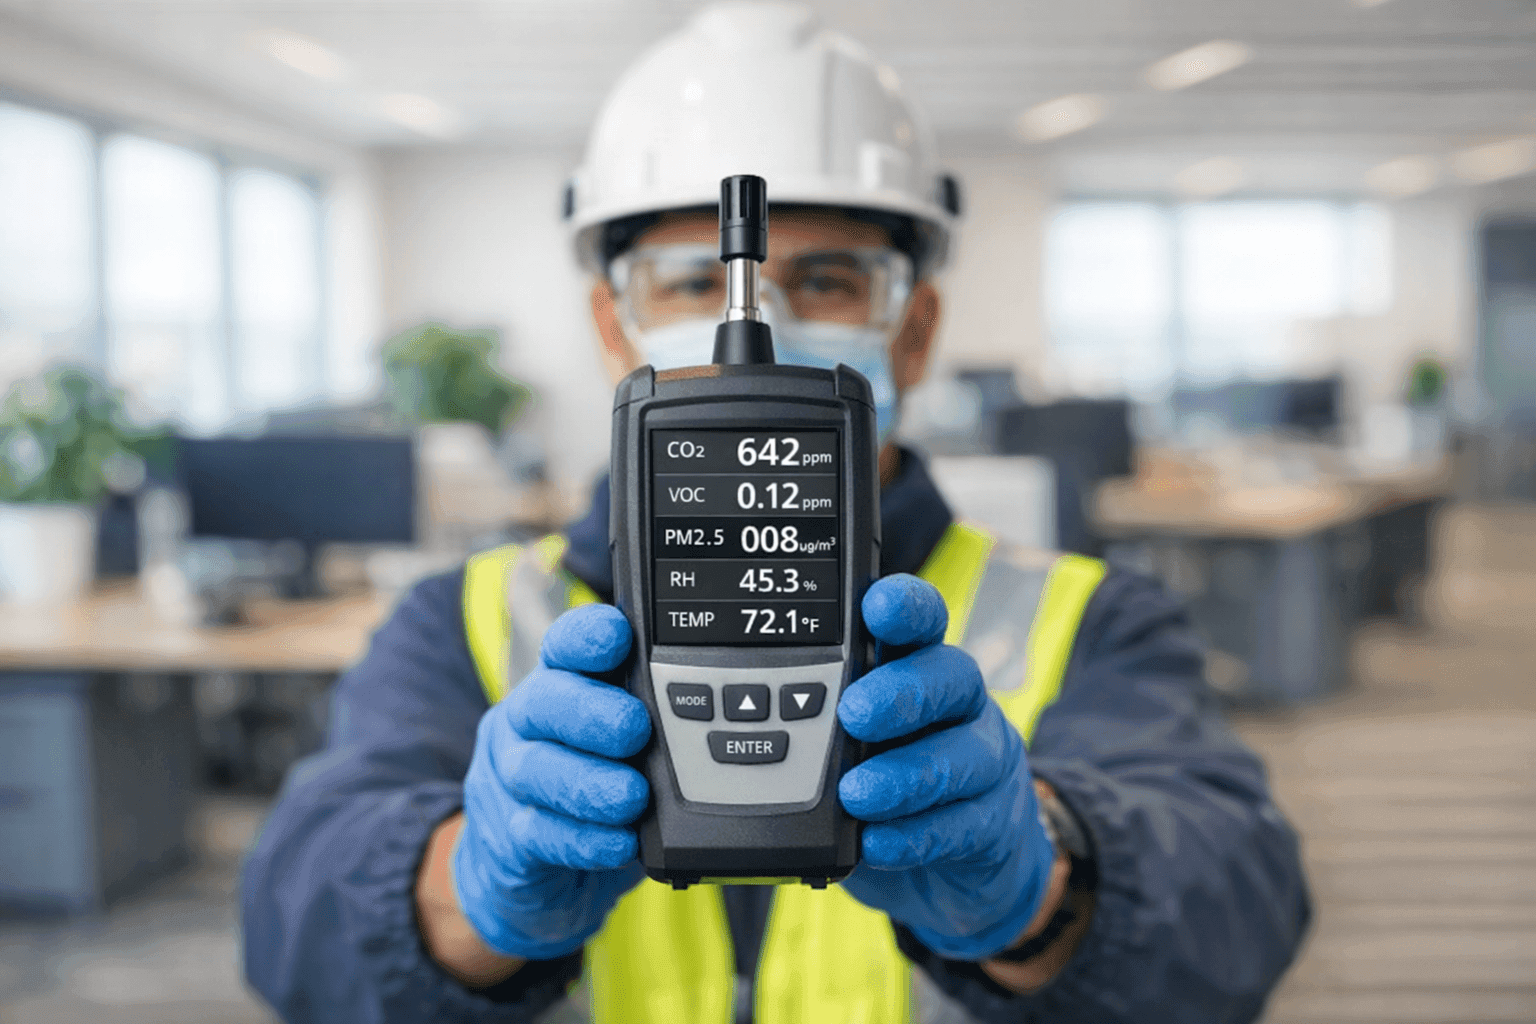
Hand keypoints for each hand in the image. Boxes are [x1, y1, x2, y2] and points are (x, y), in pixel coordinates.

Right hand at [452, 604, 650, 959]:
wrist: (545, 876)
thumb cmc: (600, 785)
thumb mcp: (631, 743)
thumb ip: (659, 716)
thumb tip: (717, 706)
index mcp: (561, 687)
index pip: (564, 647)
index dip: (586, 637)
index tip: (618, 637)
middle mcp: (529, 725)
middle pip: (541, 701)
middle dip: (590, 711)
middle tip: (635, 729)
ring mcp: (513, 782)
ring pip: (534, 769)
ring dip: (589, 783)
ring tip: (633, 797)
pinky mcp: (510, 840)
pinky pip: (538, 835)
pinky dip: (583, 840)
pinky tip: (618, 842)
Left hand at [837, 574, 1057, 960]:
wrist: (946, 867)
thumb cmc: (877, 778)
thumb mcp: (840, 740)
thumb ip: (808, 719)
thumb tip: (739, 715)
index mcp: (913, 666)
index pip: (919, 620)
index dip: (904, 606)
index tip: (875, 606)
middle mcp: (954, 704)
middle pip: (948, 675)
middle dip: (900, 691)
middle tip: (853, 714)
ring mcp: (980, 760)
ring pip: (961, 754)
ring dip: (904, 775)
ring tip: (856, 794)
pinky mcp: (990, 822)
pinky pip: (962, 824)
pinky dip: (916, 835)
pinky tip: (877, 843)